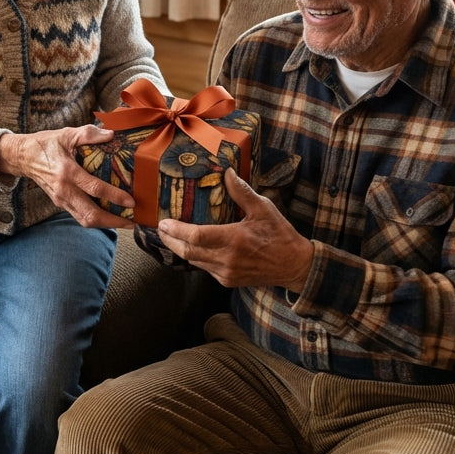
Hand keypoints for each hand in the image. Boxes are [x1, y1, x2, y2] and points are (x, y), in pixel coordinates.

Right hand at [0, 125, 134, 228]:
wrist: (23, 157)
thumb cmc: (46, 144)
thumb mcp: (67, 134)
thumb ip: (89, 134)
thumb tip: (112, 134)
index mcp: (67, 172)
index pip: (94, 189)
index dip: (114, 196)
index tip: (131, 201)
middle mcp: (64, 190)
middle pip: (90, 215)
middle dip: (113, 221)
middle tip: (132, 221)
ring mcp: (61, 200)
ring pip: (85, 220)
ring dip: (106, 224)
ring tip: (125, 222)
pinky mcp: (60, 203)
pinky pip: (80, 216)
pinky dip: (96, 219)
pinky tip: (110, 216)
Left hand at [156, 168, 313, 292]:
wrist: (294, 266)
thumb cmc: (280, 235)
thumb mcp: (263, 209)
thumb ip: (242, 192)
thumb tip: (227, 172)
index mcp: (234, 240)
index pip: (196, 236)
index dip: (176, 230)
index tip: (163, 222)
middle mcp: (226, 259)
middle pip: (188, 252)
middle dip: (170, 240)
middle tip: (159, 229)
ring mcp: (226, 273)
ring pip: (194, 262)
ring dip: (180, 249)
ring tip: (170, 236)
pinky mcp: (228, 281)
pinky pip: (204, 268)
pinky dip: (195, 257)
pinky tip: (191, 246)